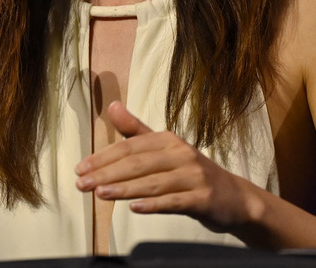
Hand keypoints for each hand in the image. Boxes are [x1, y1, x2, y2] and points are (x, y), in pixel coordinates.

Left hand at [74, 100, 262, 234]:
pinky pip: (174, 201)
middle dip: (107, 174)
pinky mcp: (203, 198)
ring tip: (100, 194)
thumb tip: (112, 105)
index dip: (103, 157)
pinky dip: (154, 204)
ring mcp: (194, 176)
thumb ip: (136, 130)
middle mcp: (181, 154)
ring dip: (124, 188)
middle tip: (82, 184)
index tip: (80, 169)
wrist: (235, 198)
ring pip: (153, 183)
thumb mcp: (165, 149)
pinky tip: (134, 208)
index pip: (129, 147)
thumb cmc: (191, 173)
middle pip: (138, 164)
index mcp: (168, 140)